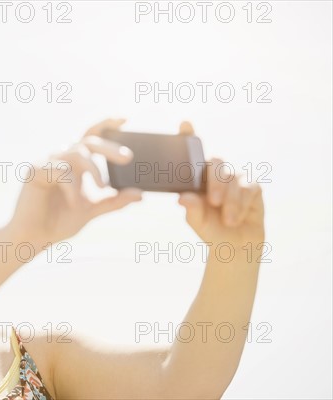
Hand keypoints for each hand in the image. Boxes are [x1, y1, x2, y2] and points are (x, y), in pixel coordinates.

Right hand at [6, 119, 142, 248]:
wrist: (33, 238)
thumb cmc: (58, 222)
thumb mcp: (92, 210)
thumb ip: (113, 201)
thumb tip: (141, 195)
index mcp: (74, 164)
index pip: (91, 136)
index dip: (106, 124)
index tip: (126, 118)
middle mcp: (60, 159)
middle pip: (88, 142)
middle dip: (109, 148)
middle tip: (127, 157)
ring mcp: (46, 164)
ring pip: (76, 154)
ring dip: (93, 169)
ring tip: (100, 186)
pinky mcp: (34, 172)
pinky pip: (60, 171)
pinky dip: (73, 186)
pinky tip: (75, 202)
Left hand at [177, 122, 264, 248]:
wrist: (235, 246)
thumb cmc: (211, 230)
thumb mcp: (197, 221)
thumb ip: (191, 209)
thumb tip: (183, 197)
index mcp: (198, 178)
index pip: (193, 153)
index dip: (189, 136)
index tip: (185, 124)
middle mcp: (216, 174)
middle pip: (216, 164)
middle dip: (215, 182)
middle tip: (212, 202)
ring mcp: (235, 179)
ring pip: (233, 180)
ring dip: (230, 202)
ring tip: (227, 220)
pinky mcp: (253, 187)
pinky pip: (248, 189)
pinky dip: (241, 205)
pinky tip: (236, 218)